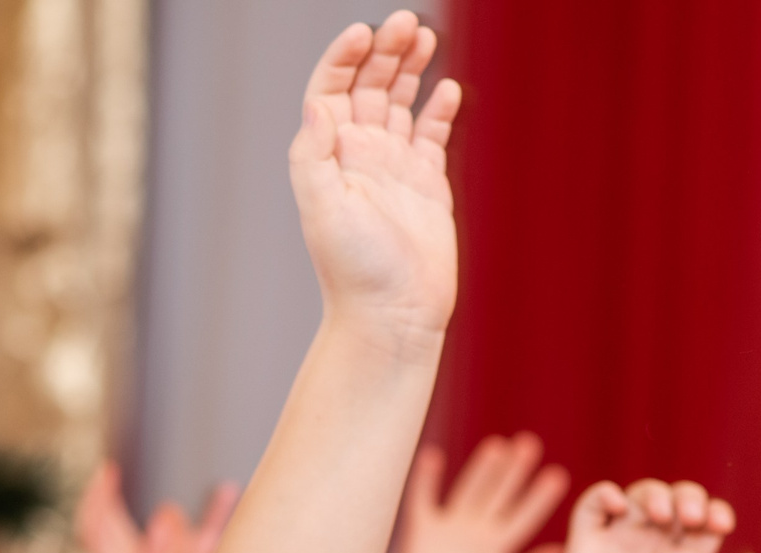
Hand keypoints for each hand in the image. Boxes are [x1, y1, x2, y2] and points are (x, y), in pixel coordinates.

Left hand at [290, 12, 461, 350]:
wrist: (393, 316)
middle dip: (384, 50)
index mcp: (331, 157)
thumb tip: (315, 105)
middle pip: (369, 86)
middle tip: (406, 23)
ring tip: (425, 36)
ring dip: (409, 68)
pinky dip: (438, 109)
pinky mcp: (426, 185)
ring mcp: (394, 168)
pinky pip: (431, 135)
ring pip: (400, 101)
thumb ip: (313, 156)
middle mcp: (360, 156)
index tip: (365, 31)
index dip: (344, 57)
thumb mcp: (324, 210)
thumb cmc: (355, 272)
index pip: (332, 90)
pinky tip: (448, 89)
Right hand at [393, 435, 567, 552]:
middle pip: (498, 495)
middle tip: (529, 444)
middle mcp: (477, 533)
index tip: (557, 475)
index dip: (539, 496)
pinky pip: (424, 498)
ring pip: (468, 490)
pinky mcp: (421, 530)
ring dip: (481, 469)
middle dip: (513, 471)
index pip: (524, 515)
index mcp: (499, 548)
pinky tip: (433, 455)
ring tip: (497, 445)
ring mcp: (449, 529)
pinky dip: (426, 478)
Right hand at [543, 480, 760, 552]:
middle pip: (676, 499)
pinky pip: (592, 503)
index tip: (719, 525)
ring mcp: (617, 543)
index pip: (706, 519)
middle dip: (688, 496)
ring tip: (660, 515)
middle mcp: (651, 549)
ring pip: (639, 495)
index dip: (716, 510)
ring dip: (654, 493)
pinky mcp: (584, 543)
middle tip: (690, 517)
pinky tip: (620, 507)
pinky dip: (604, 493)